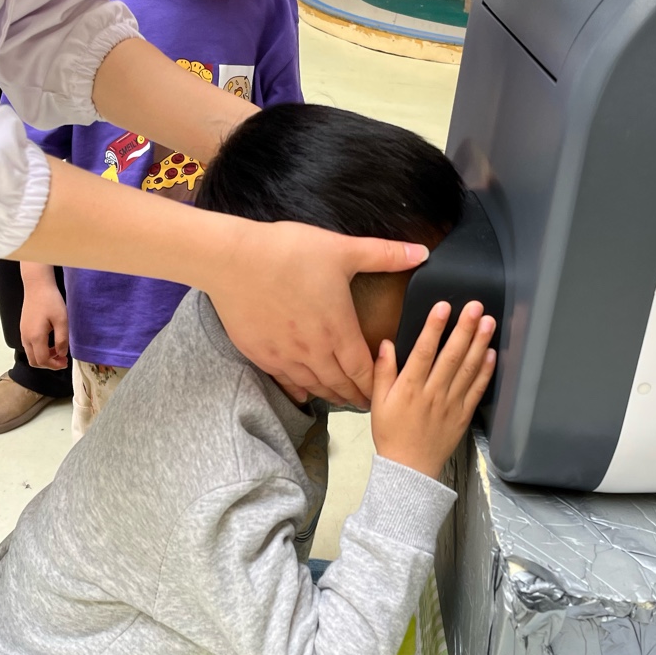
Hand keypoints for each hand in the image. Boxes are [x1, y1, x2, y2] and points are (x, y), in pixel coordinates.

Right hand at [19, 270, 68, 369]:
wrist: (37, 286)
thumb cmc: (50, 301)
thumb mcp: (62, 320)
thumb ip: (62, 340)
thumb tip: (61, 354)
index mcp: (35, 337)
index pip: (42, 360)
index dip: (54, 365)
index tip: (65, 362)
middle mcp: (26, 337)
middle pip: (34, 362)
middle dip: (48, 364)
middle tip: (62, 359)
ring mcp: (23, 333)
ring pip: (31, 355)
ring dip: (44, 357)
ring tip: (58, 350)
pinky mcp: (23, 329)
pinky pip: (29, 347)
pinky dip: (40, 350)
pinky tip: (50, 343)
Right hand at [206, 220, 428, 407]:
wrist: (233, 260)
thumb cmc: (288, 251)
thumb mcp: (342, 250)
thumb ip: (385, 254)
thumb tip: (421, 252)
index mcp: (338, 330)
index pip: (363, 369)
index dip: (375, 385)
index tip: (383, 394)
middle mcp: (314, 351)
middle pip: (340, 384)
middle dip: (356, 396)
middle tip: (366, 405)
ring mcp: (285, 356)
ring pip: (314, 386)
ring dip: (331, 395)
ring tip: (341, 400)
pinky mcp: (261, 355)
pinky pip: (285, 382)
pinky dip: (299, 390)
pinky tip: (304, 393)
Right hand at [370, 300, 496, 479]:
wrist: (409, 469)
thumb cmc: (391, 434)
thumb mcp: (378, 402)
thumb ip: (382, 371)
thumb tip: (385, 343)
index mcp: (409, 388)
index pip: (424, 351)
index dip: (435, 327)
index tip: (444, 306)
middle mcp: (433, 393)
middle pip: (451, 356)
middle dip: (464, 328)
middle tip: (476, 307)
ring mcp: (451, 404)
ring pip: (467, 369)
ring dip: (480, 344)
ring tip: (488, 322)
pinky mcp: (463, 415)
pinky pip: (476, 390)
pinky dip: (486, 372)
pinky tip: (492, 353)